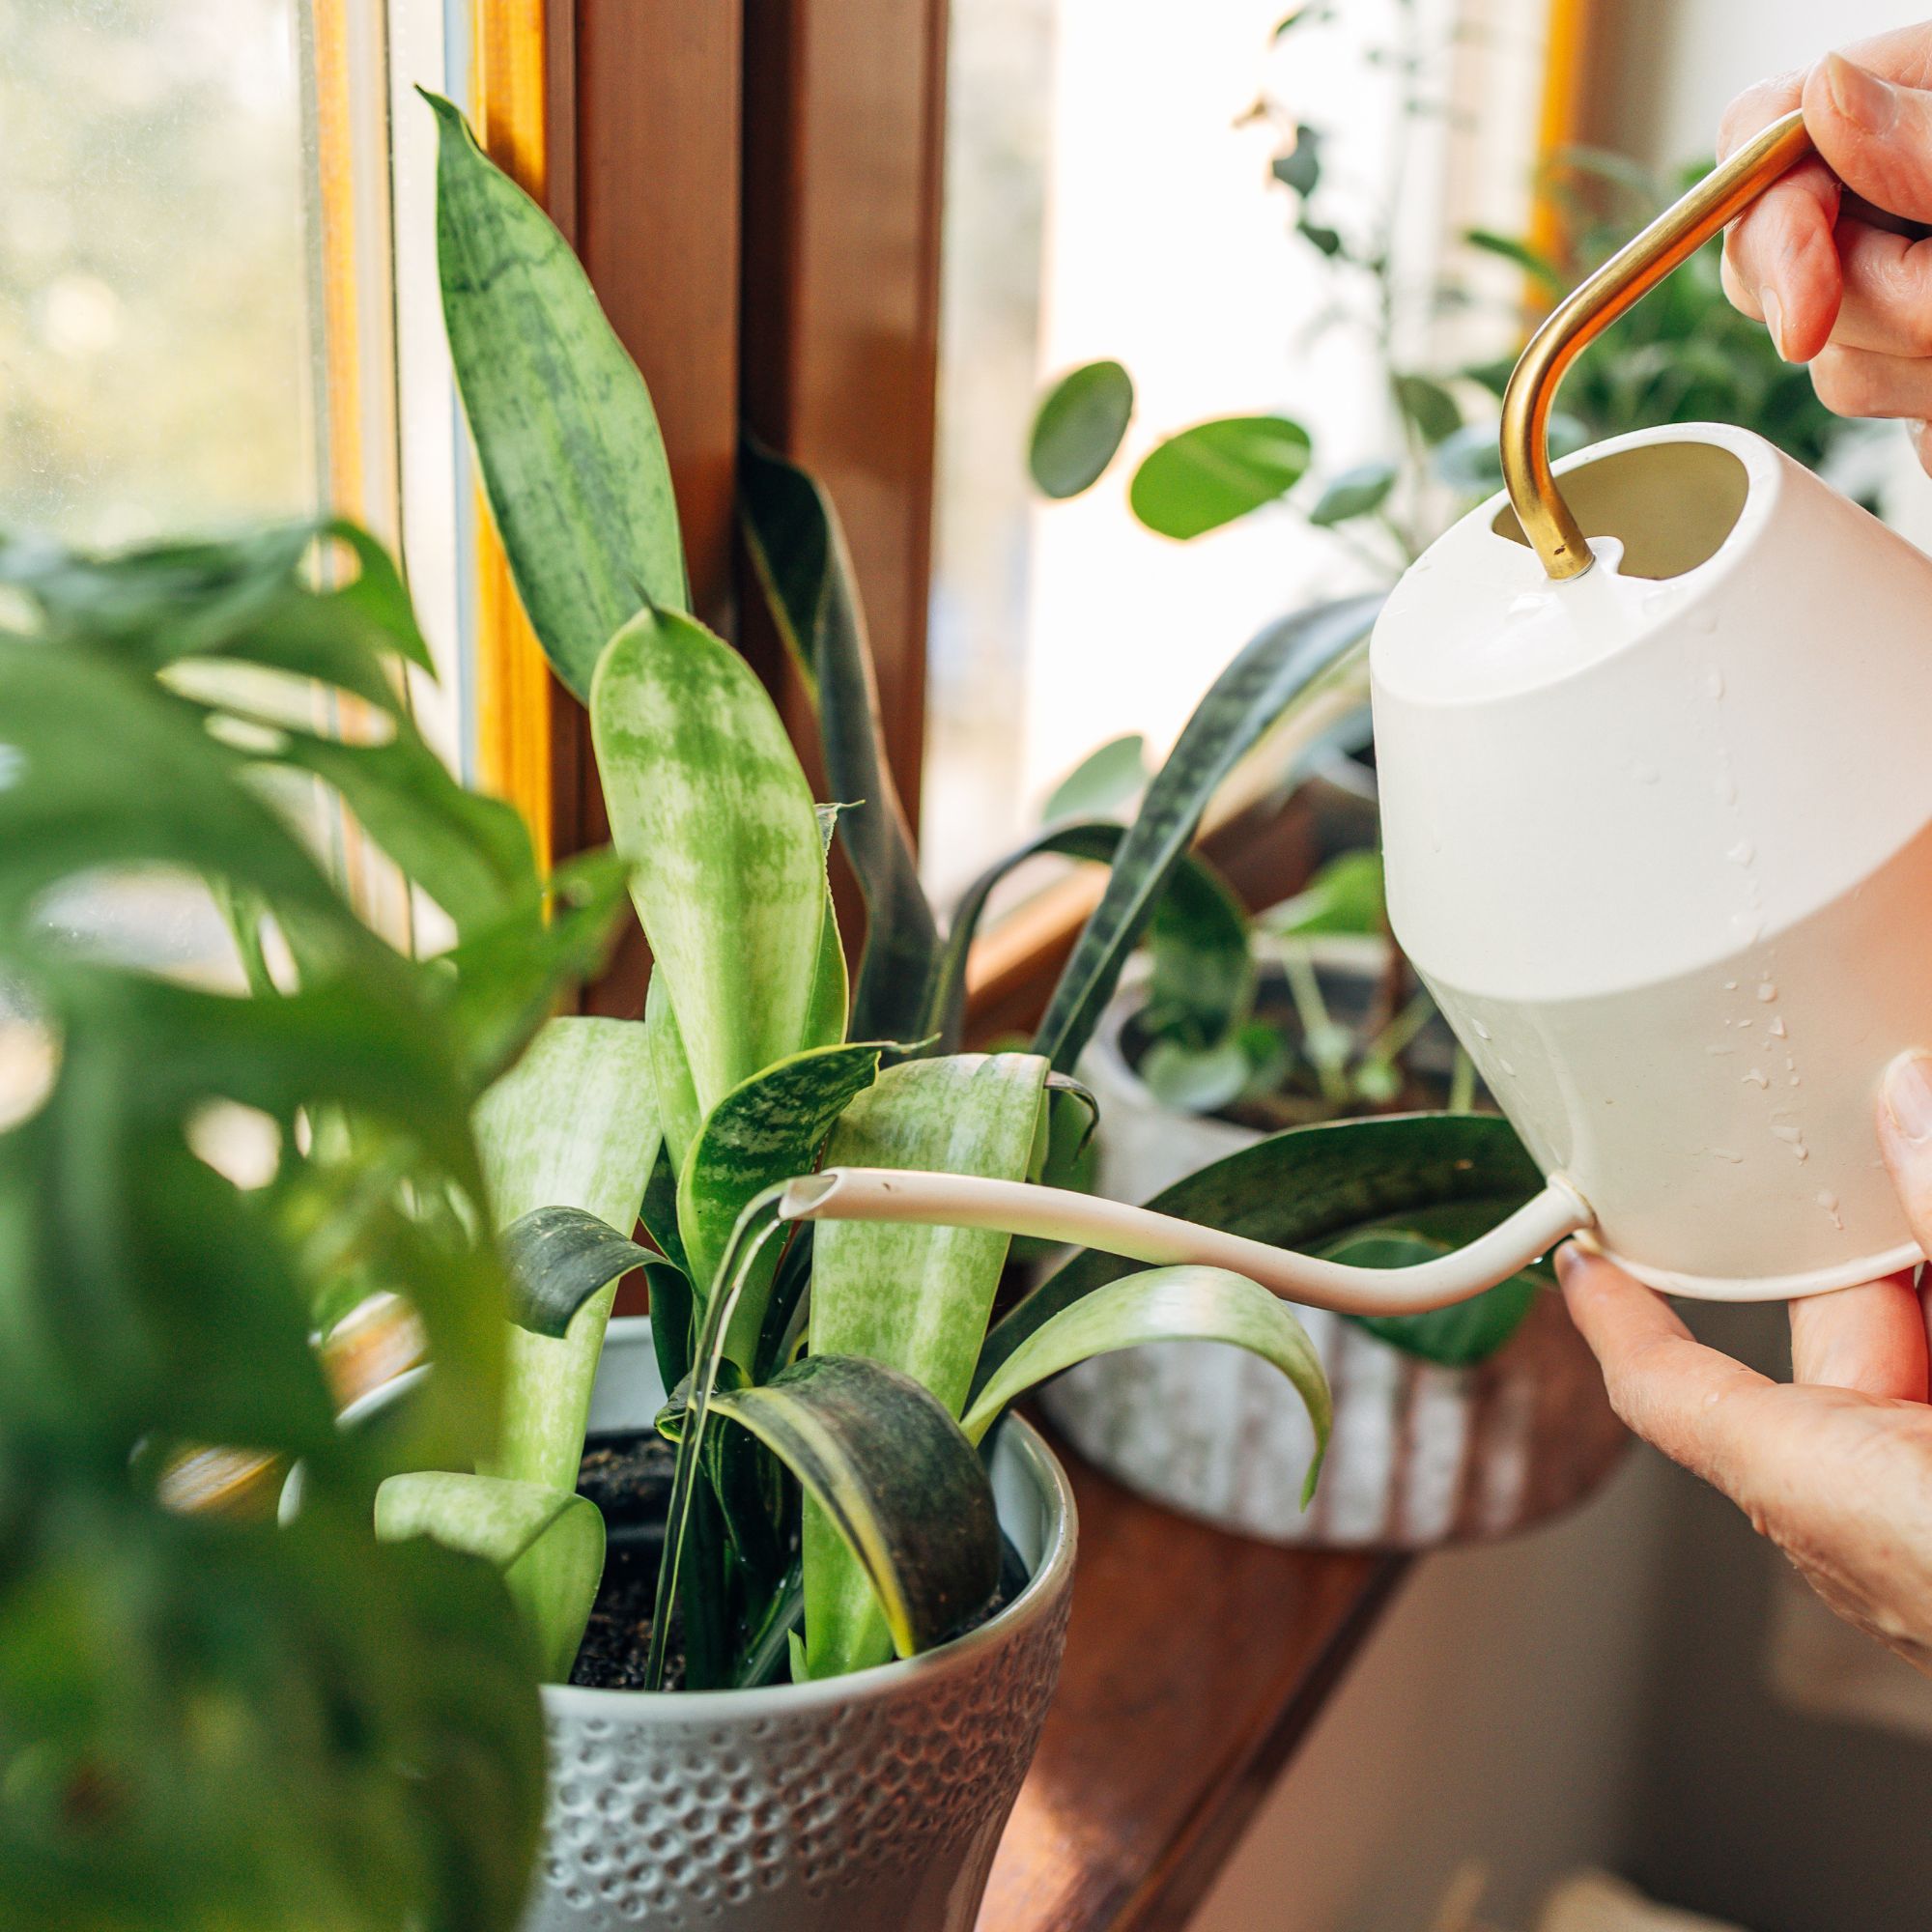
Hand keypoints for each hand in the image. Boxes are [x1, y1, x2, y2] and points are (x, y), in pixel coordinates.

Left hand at [1559, 1051, 1931, 1674]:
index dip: (1617, 1318)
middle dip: (1863, 1248)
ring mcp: (1931, 1539)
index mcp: (1836, 1491)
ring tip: (1923, 1186)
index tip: (1579, 1257)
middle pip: (1831, 1348)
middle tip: (1887, 1149)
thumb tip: (1908, 1105)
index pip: (1672, 1391)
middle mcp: (1875, 1526)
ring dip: (1926, 1295)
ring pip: (1913, 1379)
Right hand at [1719, 28, 1931, 470]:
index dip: (1765, 227)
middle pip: (1770, 267)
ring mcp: (1895, 277)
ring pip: (1828, 361)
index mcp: (1906, 98)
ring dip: (1916, 370)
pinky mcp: (1915, 361)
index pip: (1760, 142)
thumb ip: (1927, 135)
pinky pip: (1880, 406)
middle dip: (1857, 309)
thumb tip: (1821, 97)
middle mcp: (1882, 188)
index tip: (1807, 312)